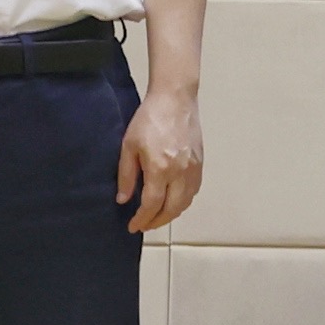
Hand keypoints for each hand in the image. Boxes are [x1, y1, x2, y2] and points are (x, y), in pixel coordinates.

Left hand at [118, 93, 204, 234]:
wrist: (175, 98)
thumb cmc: (149, 119)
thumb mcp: (129, 146)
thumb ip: (126, 175)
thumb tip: (124, 200)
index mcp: (160, 168)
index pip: (152, 205)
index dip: (142, 219)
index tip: (133, 226)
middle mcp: (180, 172)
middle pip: (172, 209)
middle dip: (157, 222)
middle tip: (144, 225)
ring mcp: (193, 168)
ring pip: (185, 202)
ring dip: (171, 214)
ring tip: (157, 216)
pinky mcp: (200, 163)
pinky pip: (194, 191)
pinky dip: (183, 201)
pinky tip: (173, 200)